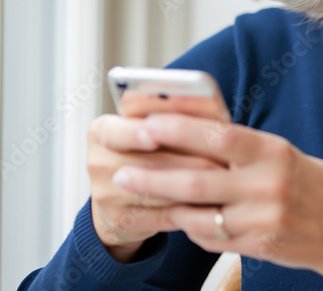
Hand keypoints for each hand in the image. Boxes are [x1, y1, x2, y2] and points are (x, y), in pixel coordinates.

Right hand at [86, 113, 225, 261]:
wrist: (120, 198)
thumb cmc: (145, 151)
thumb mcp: (150, 126)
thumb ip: (173, 112)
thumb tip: (208, 101)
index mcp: (102, 130)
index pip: (118, 129)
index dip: (137, 131)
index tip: (155, 133)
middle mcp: (98, 162)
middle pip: (146, 162)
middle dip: (189, 158)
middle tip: (221, 158)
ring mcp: (106, 195)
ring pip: (158, 189)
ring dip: (196, 185)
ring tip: (224, 178)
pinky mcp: (123, 221)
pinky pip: (164, 214)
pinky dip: (192, 209)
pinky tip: (213, 202)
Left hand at [111, 113, 322, 289]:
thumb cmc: (311, 182)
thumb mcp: (281, 152)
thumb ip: (240, 146)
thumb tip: (188, 128)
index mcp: (272, 151)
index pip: (217, 135)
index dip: (177, 129)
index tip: (144, 125)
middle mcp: (267, 185)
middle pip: (197, 181)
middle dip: (152, 176)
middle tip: (120, 172)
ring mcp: (262, 219)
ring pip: (198, 214)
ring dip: (165, 205)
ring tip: (138, 194)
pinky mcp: (259, 246)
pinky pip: (211, 238)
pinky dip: (192, 226)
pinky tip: (182, 217)